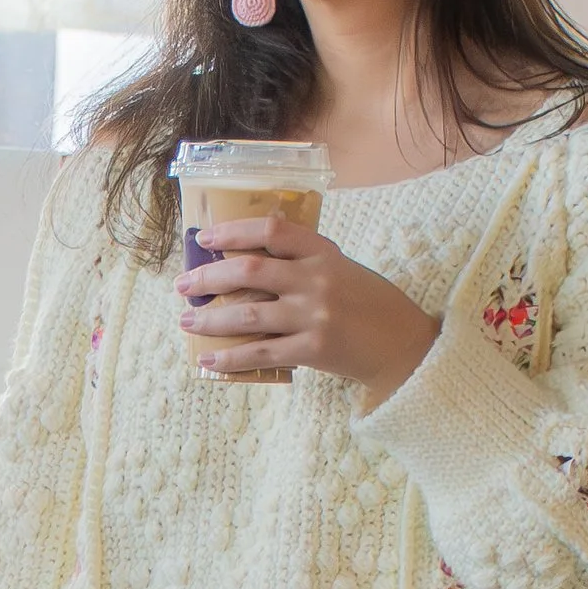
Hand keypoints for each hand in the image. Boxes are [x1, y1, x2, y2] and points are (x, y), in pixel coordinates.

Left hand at [178, 216, 438, 410]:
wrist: (404, 345)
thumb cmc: (368, 305)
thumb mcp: (342, 269)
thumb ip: (303, 263)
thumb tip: (244, 267)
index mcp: (323, 252)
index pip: (271, 229)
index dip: (233, 230)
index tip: (205, 238)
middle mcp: (317, 279)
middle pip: (249, 270)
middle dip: (208, 278)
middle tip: (183, 286)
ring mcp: (315, 315)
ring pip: (247, 313)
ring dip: (210, 319)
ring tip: (187, 322)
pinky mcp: (313, 349)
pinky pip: (260, 353)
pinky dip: (230, 357)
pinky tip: (209, 359)